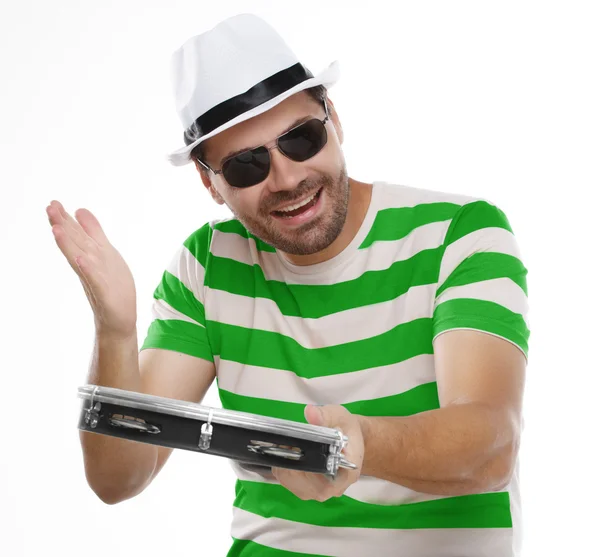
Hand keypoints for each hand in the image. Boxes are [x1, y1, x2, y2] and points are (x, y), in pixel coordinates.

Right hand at [46, 200, 136, 337]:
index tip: (54, 203)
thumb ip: (93, 232)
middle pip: (75, 243)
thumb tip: (80, 211)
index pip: (77, 235)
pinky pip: (96, 280)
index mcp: (92, 254)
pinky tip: (81, 260)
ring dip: (69, 244)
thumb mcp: (104, 253)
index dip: (66, 220)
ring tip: (57, 230)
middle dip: (63, 225)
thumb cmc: (111, 285)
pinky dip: (89, 270)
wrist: (118, 318)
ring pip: (81, 258)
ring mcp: (97, 279)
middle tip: (49, 208)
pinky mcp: (105, 294)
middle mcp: (91, 265)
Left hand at [271, 405, 363, 501]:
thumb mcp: (339, 416)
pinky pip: (288, 481)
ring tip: (290, 444)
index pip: (323, 478)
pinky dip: (284, 466)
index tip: (297, 443)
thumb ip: (325, 416)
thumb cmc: (347, 429)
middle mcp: (333, 488)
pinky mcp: (308, 491)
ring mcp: (319, 492)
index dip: (305, 461)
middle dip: (291, 458)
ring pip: (291, 482)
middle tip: (290, 440)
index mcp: (347, 472)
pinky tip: (289, 453)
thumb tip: (311, 413)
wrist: (349, 440)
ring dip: (285, 462)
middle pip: (302, 480)